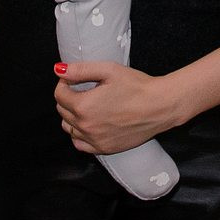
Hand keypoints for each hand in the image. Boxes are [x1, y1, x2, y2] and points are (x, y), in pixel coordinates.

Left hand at [54, 61, 180, 154]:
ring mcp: (95, 140)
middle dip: (68, 98)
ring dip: (72, 116)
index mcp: (83, 106)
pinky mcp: (105, 148)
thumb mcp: (108, 70)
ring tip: (88, 105)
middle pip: (63, 112)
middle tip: (83, 89)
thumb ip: (80, 70)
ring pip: (69, 129)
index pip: (59, 95)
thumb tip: (59, 70)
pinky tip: (90, 124)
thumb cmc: (136, 86)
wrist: (159, 106)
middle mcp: (86, 126)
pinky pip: (80, 144)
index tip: (74, 79)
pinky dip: (80, 134)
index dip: (64, 83)